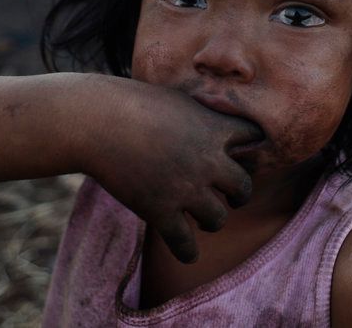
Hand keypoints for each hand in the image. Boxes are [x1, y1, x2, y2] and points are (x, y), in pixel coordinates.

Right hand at [87, 77, 261, 263]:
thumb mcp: (177, 100)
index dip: (247, 148)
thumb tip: (207, 122)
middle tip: (229, 195)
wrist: (98, 121)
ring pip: (218, 219)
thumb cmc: (131, 102)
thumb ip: (198, 116)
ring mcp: (186, 189)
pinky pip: (186, 245)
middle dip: (237, 193)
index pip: (254, 140)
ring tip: (203, 218)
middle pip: (244, 187)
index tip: (238, 154)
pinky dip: (188, 251)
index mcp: (215, 129)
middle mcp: (209, 161)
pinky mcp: (161, 212)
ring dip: (212, 219)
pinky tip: (187, 250)